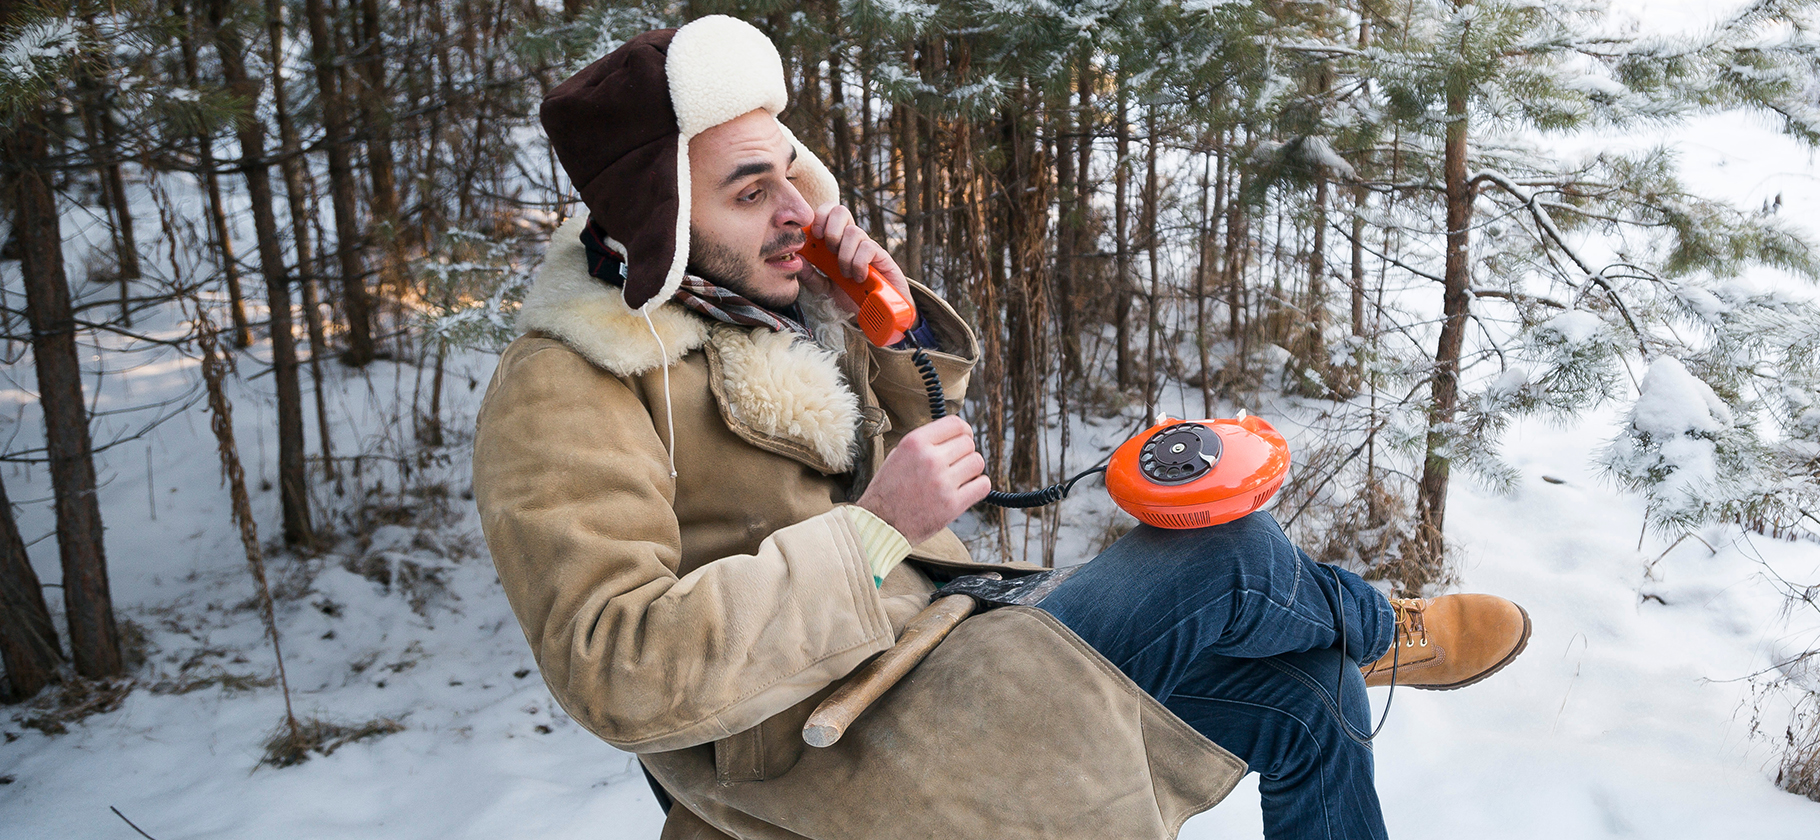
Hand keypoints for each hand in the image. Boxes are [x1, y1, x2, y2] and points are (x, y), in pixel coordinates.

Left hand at [801, 202, 912, 314]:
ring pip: (853, 231)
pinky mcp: (881, 255)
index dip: (819, 216)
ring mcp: (866, 245)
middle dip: (831, 229)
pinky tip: (858, 277)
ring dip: (844, 255)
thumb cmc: (851, 296)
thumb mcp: (824, 288)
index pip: (827, 212)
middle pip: (840, 210)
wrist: (874, 313)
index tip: (815, 235)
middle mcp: (850, 239)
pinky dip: (859, 264)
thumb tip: (797, 258)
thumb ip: (810, 275)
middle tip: (830, 250)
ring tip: (845, 273)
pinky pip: (867, 248)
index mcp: (835, 241)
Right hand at [855, 416, 989, 544]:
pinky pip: (983, 485)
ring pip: (977, 462)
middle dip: (964, 452)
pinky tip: (967, 489)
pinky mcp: (952, 504)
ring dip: (972, 469)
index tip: (964, 437)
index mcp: (915, 443)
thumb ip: (925, 443)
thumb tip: (952, 437)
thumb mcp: (898, 455)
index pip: (954, 424)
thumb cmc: (887, 491)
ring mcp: (943, 482)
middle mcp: (930, 459)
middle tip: (956, 463)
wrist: (880, 524)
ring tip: (959, 477)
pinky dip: (978, 486)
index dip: (964, 430)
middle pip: (968, 443)